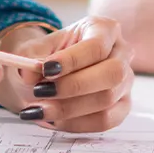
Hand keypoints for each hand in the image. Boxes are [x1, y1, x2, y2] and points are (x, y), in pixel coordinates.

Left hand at [0, 17, 134, 132]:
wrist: (49, 74)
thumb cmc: (47, 58)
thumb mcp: (34, 51)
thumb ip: (30, 58)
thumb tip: (29, 72)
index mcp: (104, 29)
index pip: (96, 45)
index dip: (72, 60)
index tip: (46, 70)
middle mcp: (121, 52)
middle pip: (112, 73)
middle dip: (74, 86)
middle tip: (40, 91)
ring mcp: (125, 81)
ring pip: (107, 99)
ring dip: (69, 108)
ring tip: (39, 108)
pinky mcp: (122, 106)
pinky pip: (105, 120)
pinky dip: (76, 124)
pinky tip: (54, 120)